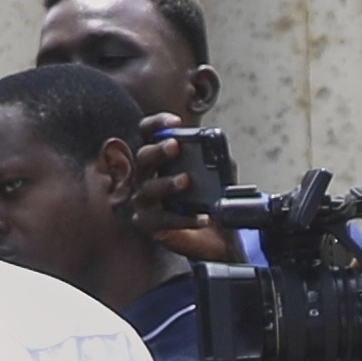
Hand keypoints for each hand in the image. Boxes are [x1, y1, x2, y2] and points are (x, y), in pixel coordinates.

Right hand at [125, 123, 239, 266]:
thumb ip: (218, 161)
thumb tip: (217, 149)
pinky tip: (202, 217)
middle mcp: (146, 176)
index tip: (176, 122)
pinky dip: (183, 218)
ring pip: (147, 188)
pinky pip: (161, 220)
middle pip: (142, 157)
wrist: (219, 238)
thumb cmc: (211, 202)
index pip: (148, 134)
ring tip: (186, 180)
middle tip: (175, 146)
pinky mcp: (150, 225)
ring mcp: (144, 201)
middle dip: (157, 150)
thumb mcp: (219, 176)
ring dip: (167, 182)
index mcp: (160, 159)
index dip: (157, 124)